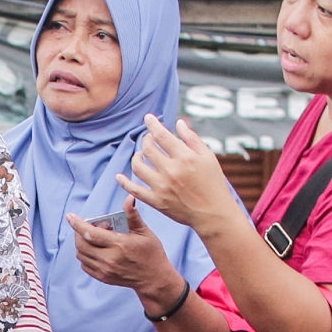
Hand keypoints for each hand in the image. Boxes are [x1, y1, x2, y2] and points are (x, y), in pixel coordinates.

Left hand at [68, 194, 182, 307]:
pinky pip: (85, 265)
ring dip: (82, 244)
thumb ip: (133, 215)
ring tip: (95, 238)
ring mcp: (104, 270)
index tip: (70, 216)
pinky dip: (85, 255)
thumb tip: (128, 198)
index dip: (77, 224)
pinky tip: (95, 249)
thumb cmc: (151, 253)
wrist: (153, 279)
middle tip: (90, 226)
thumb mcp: (144, 232)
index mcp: (119, 244)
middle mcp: (109, 259)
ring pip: (81, 255)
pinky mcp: (103, 278)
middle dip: (79, 232)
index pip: (90, 233)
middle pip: (82, 244)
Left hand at [120, 114, 242, 236]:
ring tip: (140, 155)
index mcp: (184, 157)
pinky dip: (124, 182)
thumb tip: (179, 123)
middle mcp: (171, 170)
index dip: (153, 124)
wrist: (212, 213)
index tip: (148, 118)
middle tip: (148, 139)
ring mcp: (162, 187)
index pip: (162, 135)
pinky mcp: (156, 201)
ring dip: (136, 157)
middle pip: (148, 149)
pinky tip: (119, 176)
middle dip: (146, 140)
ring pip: (138, 167)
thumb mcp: (208, 156)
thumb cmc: (213, 183)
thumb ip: (192, 138)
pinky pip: (134, 190)